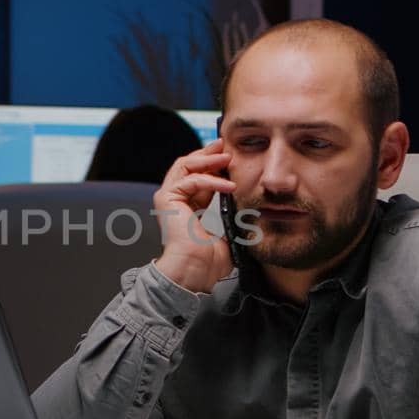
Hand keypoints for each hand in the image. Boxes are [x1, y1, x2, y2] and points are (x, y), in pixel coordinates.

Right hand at [152, 139, 234, 292]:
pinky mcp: (167, 199)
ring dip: (207, 159)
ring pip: (185, 165)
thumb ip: (233, 218)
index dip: (215, 166)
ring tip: (227, 157)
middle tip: (226, 146)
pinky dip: (210, 179)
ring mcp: (168, 198)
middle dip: (208, 154)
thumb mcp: (227, 232)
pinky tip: (228, 185)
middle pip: (188, 165)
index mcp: (187, 207)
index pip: (199, 177)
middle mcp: (175, 200)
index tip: (232, 158)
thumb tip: (251, 211)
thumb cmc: (208, 261)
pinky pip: (190, 180)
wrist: (194, 272)